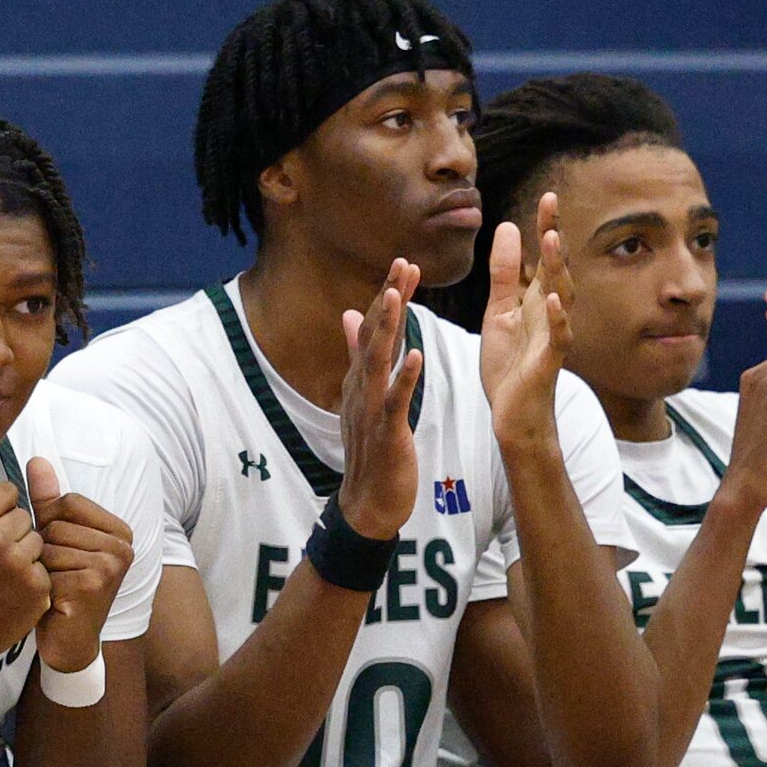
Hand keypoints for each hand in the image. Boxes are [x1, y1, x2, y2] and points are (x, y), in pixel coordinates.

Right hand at [0, 459, 47, 658]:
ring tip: (5, 573)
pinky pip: (45, 562)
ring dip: (27, 552)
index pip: (6, 491)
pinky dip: (35, 575)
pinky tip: (16, 589)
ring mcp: (16, 564)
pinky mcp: (36, 585)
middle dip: (14, 532)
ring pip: (38, 537)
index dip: (0, 510)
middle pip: (24, 514)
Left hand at [27, 458, 131, 674]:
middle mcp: (123, 546)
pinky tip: (53, 600)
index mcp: (119, 530)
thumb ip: (48, 502)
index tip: (58, 552)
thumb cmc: (62, 589)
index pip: (67, 502)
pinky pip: (47, 567)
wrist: (68, 642)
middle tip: (55, 576)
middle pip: (56, 524)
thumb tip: (37, 460)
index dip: (48, 525)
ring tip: (54, 587)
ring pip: (49, 545)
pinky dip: (41, 584)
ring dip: (40, 568)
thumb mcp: (56, 541)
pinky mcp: (94, 583)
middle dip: (42, 550)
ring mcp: (111, 564)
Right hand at [334, 258, 425, 539]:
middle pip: (374, 337)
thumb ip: (358, 356)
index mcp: (360, 381)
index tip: (402, 264)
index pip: (373, 331)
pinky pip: (394, 401)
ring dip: (387, 329)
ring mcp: (371, 410)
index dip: (386, 298)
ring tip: (397, 296)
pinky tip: (414, 356)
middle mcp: (361, 389)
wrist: (368, 502)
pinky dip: (403, 378)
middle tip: (402, 263)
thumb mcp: (363, 398)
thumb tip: (351, 316)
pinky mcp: (386, 432)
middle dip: (388, 300)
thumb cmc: (372, 451)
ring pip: (377, 362)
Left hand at [480, 193, 572, 450]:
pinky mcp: (549, 360)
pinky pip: (558, 336)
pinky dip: (557, 318)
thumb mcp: (498, 313)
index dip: (544, 226)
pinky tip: (553, 299)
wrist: (514, 414)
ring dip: (554, 267)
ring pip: (559, 294)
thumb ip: (503, 274)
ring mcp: (552, 334)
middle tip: (551, 201)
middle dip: (552, 234)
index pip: (541, 256)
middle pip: (554, 266)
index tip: (548, 196)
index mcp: (534, 299)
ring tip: (549, 239)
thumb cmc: (510, 365)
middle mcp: (548, 311)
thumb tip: (506, 228)